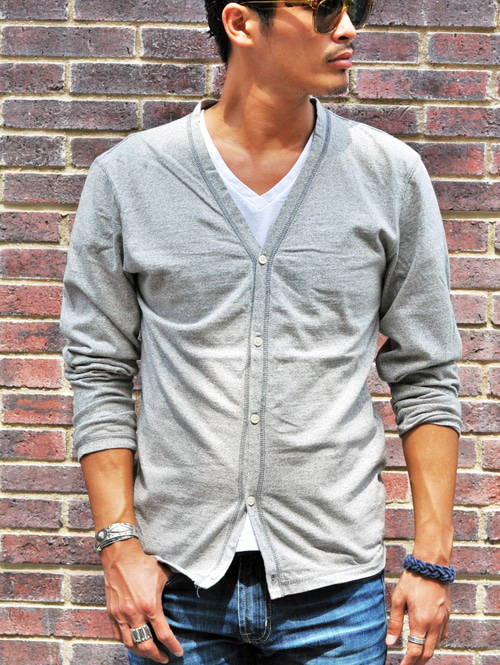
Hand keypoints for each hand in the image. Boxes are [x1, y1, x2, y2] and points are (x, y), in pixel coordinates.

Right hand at [100, 538, 183, 662]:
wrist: (120, 555)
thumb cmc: (143, 563)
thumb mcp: (163, 574)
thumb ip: (170, 588)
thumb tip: (182, 590)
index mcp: (150, 605)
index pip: (163, 634)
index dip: (173, 646)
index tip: (178, 652)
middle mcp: (134, 614)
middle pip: (145, 645)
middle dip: (156, 656)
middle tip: (164, 659)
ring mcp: (121, 615)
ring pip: (130, 644)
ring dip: (141, 652)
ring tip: (149, 653)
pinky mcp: (111, 613)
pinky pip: (117, 635)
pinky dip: (126, 643)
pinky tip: (133, 643)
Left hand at [386, 570, 450, 664]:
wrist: (431, 566)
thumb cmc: (412, 580)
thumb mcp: (398, 599)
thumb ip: (394, 623)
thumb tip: (390, 643)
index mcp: (420, 621)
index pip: (415, 651)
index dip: (408, 663)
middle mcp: (434, 624)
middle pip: (428, 653)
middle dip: (418, 662)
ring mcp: (443, 620)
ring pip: (437, 645)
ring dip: (426, 653)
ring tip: (416, 656)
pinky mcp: (448, 615)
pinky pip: (443, 636)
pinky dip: (435, 643)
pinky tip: (428, 641)